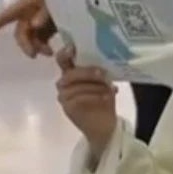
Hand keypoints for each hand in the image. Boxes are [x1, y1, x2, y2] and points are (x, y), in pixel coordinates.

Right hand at [0, 0, 56, 57]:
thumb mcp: (53, 0)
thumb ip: (44, 12)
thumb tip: (33, 25)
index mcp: (26, 4)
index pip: (6, 15)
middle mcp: (28, 14)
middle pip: (21, 33)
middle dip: (26, 45)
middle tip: (33, 55)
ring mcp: (38, 21)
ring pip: (31, 39)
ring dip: (37, 47)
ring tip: (50, 52)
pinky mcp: (48, 28)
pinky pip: (42, 40)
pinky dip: (44, 46)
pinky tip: (51, 51)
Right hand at [55, 45, 117, 165]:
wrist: (105, 125)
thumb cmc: (104, 99)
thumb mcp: (104, 81)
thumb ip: (99, 70)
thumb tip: (105, 57)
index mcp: (73, 72)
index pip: (63, 59)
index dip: (65, 53)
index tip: (71, 48)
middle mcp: (64, 83)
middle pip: (70, 74)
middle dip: (87, 72)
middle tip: (102, 73)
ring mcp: (64, 96)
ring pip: (75, 87)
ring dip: (94, 86)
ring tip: (109, 88)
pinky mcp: (67, 108)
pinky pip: (77, 99)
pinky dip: (93, 96)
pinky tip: (105, 97)